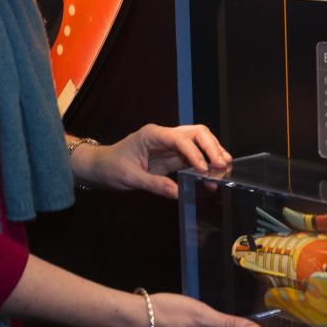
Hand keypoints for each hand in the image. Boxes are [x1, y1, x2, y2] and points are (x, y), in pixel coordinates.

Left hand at [71, 124, 231, 198]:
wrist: (101, 166)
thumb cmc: (111, 167)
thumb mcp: (130, 177)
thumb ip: (154, 184)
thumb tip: (178, 193)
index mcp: (152, 135)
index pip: (180, 139)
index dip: (195, 153)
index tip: (204, 170)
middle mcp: (165, 135)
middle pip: (196, 132)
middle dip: (212, 147)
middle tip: (222, 166)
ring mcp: (171, 145)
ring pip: (199, 142)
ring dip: (213, 153)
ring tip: (224, 170)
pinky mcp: (173, 156)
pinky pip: (195, 155)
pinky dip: (207, 163)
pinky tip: (215, 175)